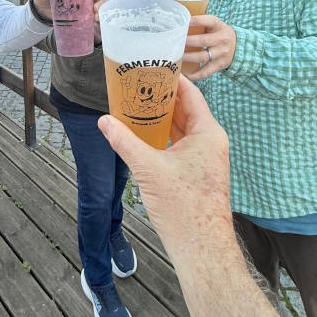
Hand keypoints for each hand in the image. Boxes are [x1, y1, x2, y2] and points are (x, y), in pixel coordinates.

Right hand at [98, 76, 230, 258]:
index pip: (191, 94)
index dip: (171, 79)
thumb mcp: (149, 169)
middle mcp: (212, 142)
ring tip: (138, 106)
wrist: (201, 249)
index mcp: (208, 133)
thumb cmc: (184, 208)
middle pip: (186, 109)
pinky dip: (166, 137)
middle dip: (162, 98)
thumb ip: (125, 142)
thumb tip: (104, 121)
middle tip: (138, 85)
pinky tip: (146, 136)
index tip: (152, 67)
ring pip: (184, 129)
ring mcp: (207, 158)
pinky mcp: (200, 172)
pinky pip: (182, 145)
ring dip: (163, 119)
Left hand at [183, 15, 236, 79]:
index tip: (185, 22)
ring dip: (188, 57)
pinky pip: (206, 72)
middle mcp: (222, 39)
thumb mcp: (214, 25)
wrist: (238, 46)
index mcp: (219, 26)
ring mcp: (221, 53)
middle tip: (174, 42)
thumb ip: (201, 23)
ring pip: (202, 57)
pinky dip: (195, 74)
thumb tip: (180, 20)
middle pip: (202, 41)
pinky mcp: (220, 65)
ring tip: (177, 56)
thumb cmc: (218, 33)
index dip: (197, 21)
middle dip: (187, 42)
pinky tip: (185, 74)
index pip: (210, 21)